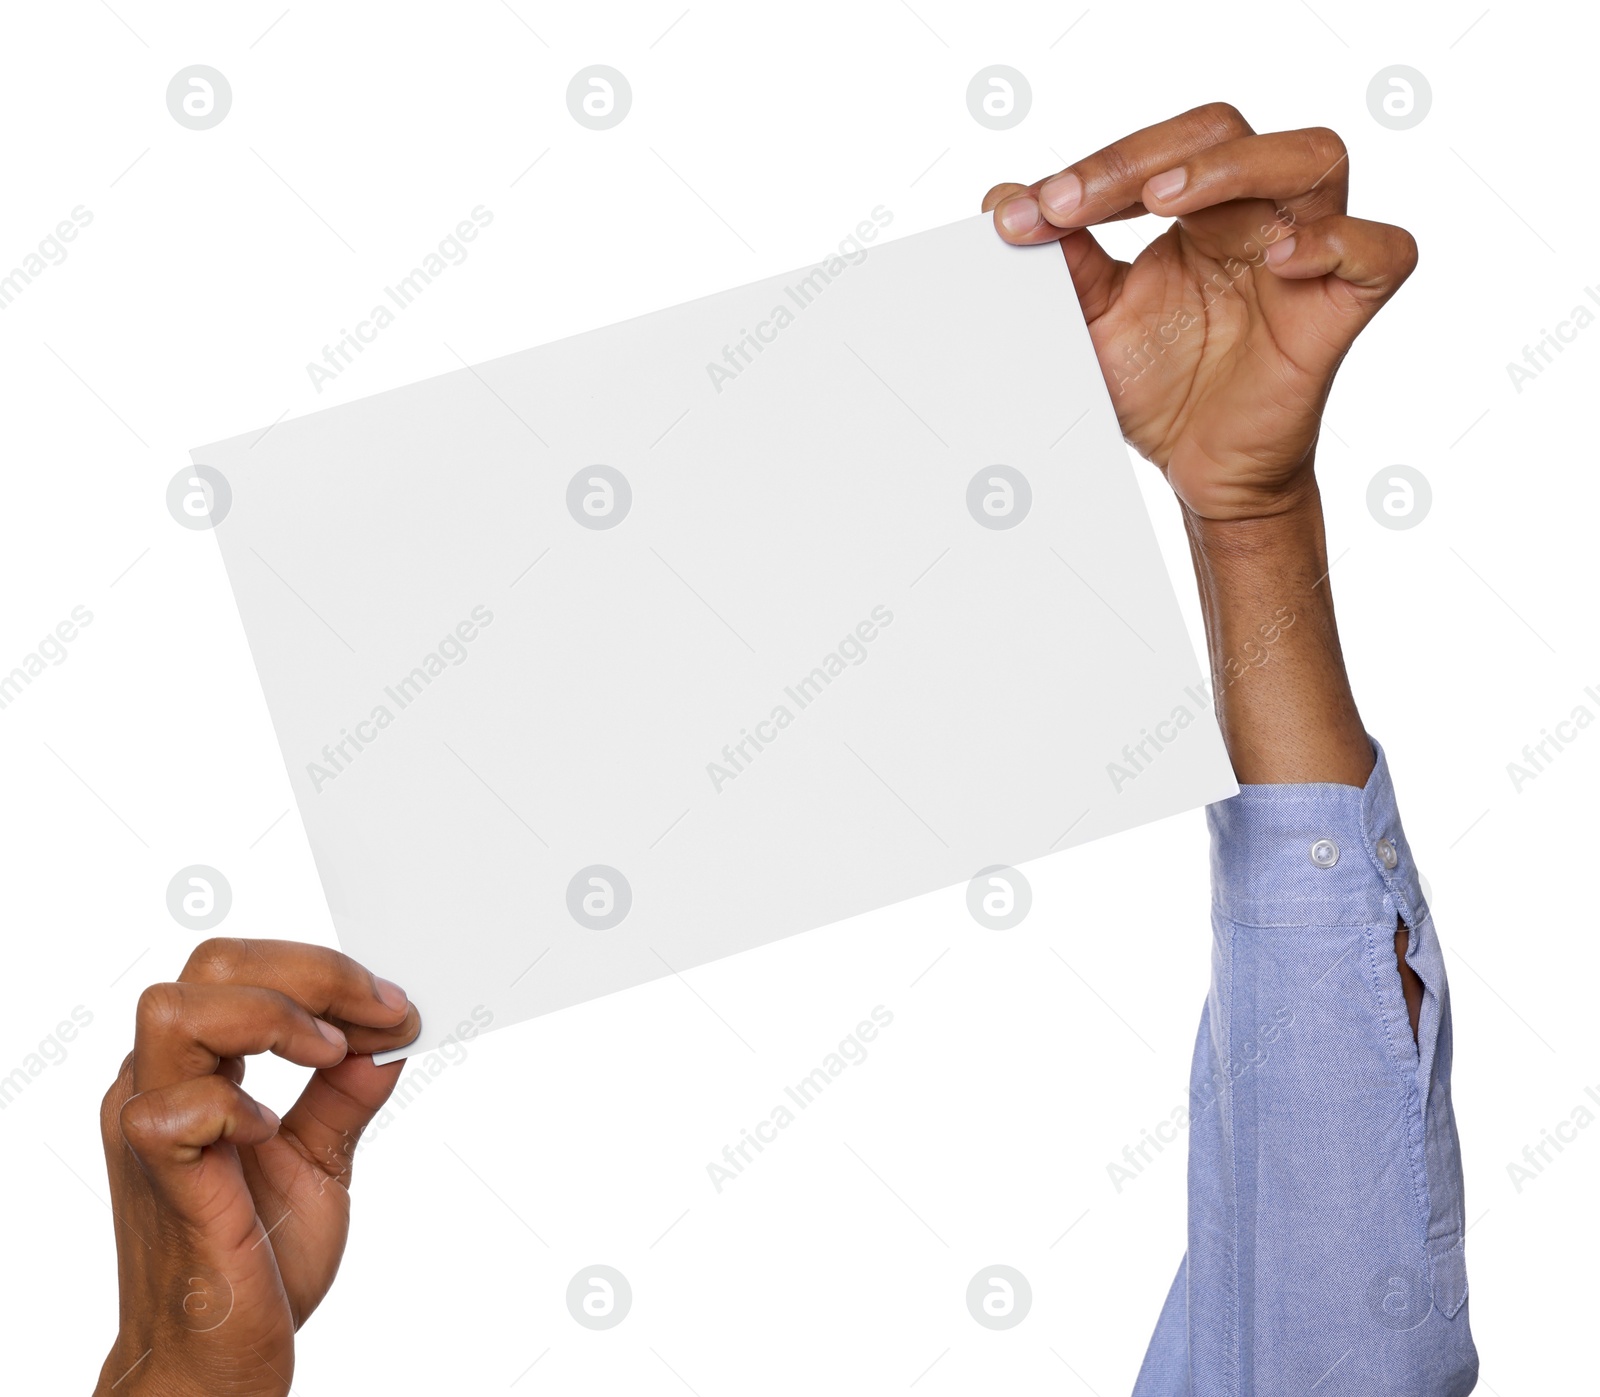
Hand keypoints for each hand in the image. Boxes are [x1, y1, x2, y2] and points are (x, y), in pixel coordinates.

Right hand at [95, 939, 418, 1395]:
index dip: (324, 970)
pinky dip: (233, 1104)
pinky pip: (170, 1110)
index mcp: (193, 1069)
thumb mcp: (320, 1159)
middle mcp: (159, 1084)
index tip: (394, 1007)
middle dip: (311, 973)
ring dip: (272, 1018)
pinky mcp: (161, 1181)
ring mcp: (148, 1130)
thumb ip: (346, 1095)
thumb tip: (389, 1038)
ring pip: (174, 1010)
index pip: (239, 967)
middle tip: (378, 1015)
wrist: (218, 1360)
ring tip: (328, 1056)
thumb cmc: (254, 1261)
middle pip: (210, 965)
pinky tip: (270, 1131)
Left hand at [984, 102, 1416, 521]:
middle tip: (1075, 201)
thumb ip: (1059, 262)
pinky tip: (1279, 259)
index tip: (1033, 211)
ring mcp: (1307, 256)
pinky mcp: (1343, 306)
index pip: (1163, 150)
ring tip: (1169, 202)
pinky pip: (1379, 250)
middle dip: (1146, 157)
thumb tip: (1001, 200)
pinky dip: (1336, 242)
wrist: (1200, 471)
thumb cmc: (1158, 389)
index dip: (1100, 169)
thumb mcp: (1092, 323)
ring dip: (1238, 168)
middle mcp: (1257, 216)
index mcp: (1200, 210)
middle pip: (1228, 132)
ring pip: (1314, 158)